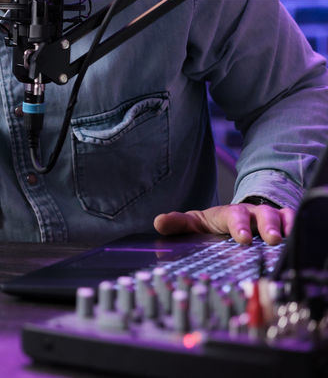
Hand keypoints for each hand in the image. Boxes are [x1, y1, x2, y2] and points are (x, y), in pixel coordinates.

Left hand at [153, 201, 295, 245]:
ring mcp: (268, 218)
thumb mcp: (194, 224)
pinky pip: (292, 219)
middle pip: (261, 214)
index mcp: (227, 214)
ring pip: (279, 217)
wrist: (232, 219)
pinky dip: (295, 225)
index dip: (239, 226)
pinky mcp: (282, 223)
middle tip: (270, 239)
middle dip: (266, 226)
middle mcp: (250, 213)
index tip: (243, 238)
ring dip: (283, 228)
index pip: (233, 216)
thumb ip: (177, 224)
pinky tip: (296, 237)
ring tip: (284, 241)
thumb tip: (159, 223)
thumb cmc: (214, 224)